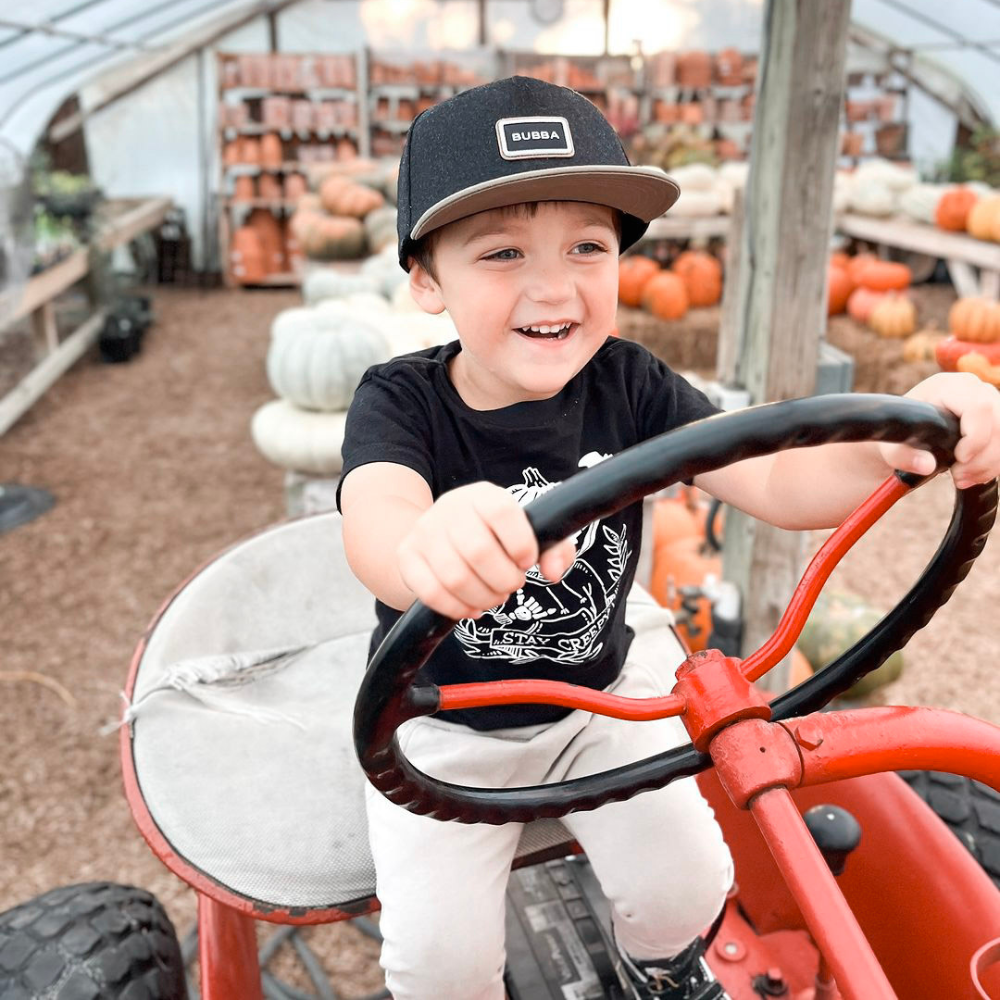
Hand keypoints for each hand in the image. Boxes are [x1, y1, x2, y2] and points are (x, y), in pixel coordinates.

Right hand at [397, 482, 576, 618]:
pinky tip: (471, 608)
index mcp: (483, 495)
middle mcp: (449, 508)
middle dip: (504, 580)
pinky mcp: (408, 556)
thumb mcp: (526, 532)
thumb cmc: (494, 535)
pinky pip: (431, 593)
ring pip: (455, 578)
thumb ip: (554, 548)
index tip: (526, 562)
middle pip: (479, 552)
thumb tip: (554, 572)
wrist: (439, 532)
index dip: (520, 544)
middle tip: (511, 585)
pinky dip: (457, 608)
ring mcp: (424, 532)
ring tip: (494, 597)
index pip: (502, 512)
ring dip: (483, 598)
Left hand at [878, 373, 999, 488]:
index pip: (979, 406)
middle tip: (959, 477)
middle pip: (999, 421)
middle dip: (984, 457)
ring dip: (991, 464)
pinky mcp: (996, 417)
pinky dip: (995, 463)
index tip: (959, 459)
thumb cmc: (898, 437)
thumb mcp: (891, 448)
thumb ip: (903, 457)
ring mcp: (988, 400)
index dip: (976, 437)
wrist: (905, 435)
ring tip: (962, 478)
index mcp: (946, 387)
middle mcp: (972, 388)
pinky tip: (974, 474)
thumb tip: (926, 466)